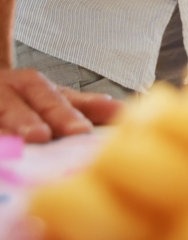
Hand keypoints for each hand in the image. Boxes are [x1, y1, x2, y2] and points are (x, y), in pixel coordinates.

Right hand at [0, 67, 119, 143]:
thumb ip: (83, 105)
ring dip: (3, 133)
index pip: (48, 97)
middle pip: (15, 106)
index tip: (80, 131)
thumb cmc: (23, 99)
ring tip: (18, 145)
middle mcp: (3, 91)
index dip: (63, 114)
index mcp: (28, 83)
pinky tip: (1, 155)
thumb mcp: (50, 97)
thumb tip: (124, 112)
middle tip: (41, 136)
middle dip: (28, 121)